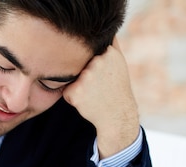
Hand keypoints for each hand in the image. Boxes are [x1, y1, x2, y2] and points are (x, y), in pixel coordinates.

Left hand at [62, 37, 139, 158]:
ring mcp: (86, 76)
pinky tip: (87, 101)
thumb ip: (109, 46)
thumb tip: (103, 33)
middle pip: (77, 65)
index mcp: (108, 52)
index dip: (91, 65)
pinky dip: (73, 97)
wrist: (118, 115)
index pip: (86, 53)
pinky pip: (66, 91)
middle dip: (84, 76)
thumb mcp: (118, 63)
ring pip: (71, 78)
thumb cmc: (116, 88)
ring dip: (78, 86)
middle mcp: (97, 61)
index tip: (102, 76)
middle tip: (99, 87)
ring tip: (93, 93)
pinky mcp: (75, 91)